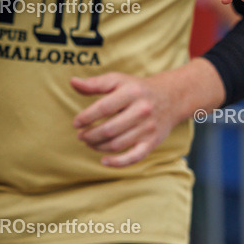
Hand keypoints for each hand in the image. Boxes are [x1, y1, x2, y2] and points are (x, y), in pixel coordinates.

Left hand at [71, 72, 185, 166]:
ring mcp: (148, 128)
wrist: (171, 98)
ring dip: (98, 146)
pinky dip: (118, 162)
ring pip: (118, 144)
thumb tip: (73, 82)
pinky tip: (104, 161)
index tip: (76, 123)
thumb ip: (95, 83)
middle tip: (81, 136)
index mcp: (132, 93)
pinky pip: (134, 157)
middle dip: (90, 135)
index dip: (86, 118)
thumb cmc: (137, 89)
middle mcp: (142, 110)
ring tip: (89, 143)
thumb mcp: (118, 81)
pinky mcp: (153, 142)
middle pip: (109, 129)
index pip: (103, 108)